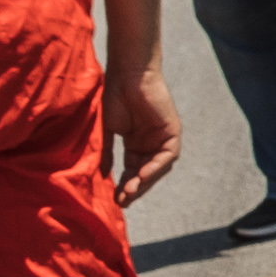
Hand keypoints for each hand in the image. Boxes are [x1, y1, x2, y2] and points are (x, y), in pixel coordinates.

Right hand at [107, 59, 184, 204]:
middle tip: (121, 201)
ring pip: (158, 169)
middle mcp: (150, 143)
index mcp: (135, 144)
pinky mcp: (173, 132)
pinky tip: (141, 176)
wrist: (127, 74)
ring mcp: (162, 138)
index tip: (112, 199)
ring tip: (129, 193)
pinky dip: (155, 168)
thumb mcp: (108, 131)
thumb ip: (107, 153)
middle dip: (134, 189)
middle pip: (145, 174)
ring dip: (144, 182)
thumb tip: (102, 176)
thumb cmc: (114, 96)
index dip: (123, 186)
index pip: (132, 172)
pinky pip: (167, 157)